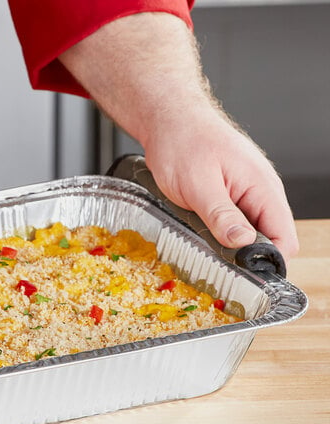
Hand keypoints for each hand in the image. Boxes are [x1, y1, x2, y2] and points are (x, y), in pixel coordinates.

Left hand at [142, 105, 298, 259]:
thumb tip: (243, 243)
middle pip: (268, 239)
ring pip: (248, 233)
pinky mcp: (230, 196)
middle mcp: (260, 191)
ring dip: (229, 243)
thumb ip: (222, 216)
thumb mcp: (199, 186)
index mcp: (262, 187)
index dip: (268, 260)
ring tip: (204, 237)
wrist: (169, 120)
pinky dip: (219, 231)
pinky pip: (233, 222)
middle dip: (245, 255)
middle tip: (216, 259)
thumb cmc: (183, 142)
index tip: (244, 273)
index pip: (285, 237)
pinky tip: (201, 227)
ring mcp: (245, 193)